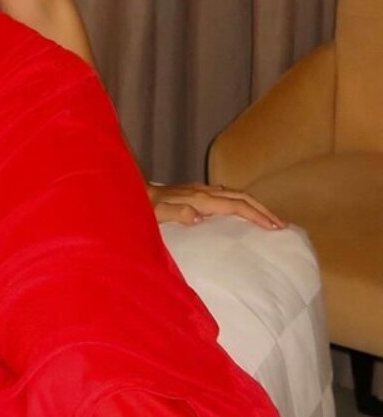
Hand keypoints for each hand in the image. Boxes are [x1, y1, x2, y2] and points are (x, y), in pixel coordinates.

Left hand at [147, 180, 284, 229]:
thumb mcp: (157, 215)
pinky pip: (227, 194)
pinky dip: (242, 202)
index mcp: (200, 199)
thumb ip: (177, 214)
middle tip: (282, 225)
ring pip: (236, 193)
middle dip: (263, 209)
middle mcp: (204, 191)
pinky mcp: (197, 191)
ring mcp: (201, 189)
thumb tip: (199, 217)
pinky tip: (244, 211)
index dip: (257, 215)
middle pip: (242, 196)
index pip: (236, 205)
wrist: (134, 191)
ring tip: (270, 219)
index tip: (275, 227)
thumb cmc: (145, 208)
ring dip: (255, 205)